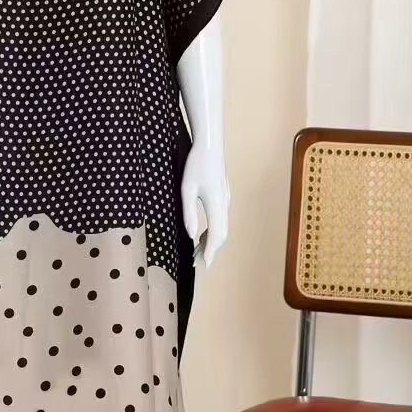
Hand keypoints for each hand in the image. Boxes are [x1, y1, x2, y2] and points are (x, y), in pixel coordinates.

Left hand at [181, 141, 229, 270]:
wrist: (210, 145)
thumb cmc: (196, 164)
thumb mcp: (186, 188)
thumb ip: (188, 213)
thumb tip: (190, 235)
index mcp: (216, 204)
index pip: (216, 235)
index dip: (210, 252)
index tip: (204, 265)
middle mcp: (224, 204)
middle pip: (221, 235)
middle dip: (209, 251)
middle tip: (195, 263)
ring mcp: (225, 201)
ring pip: (221, 228)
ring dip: (209, 242)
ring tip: (195, 253)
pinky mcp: (223, 197)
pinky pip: (220, 220)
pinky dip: (211, 232)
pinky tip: (199, 236)